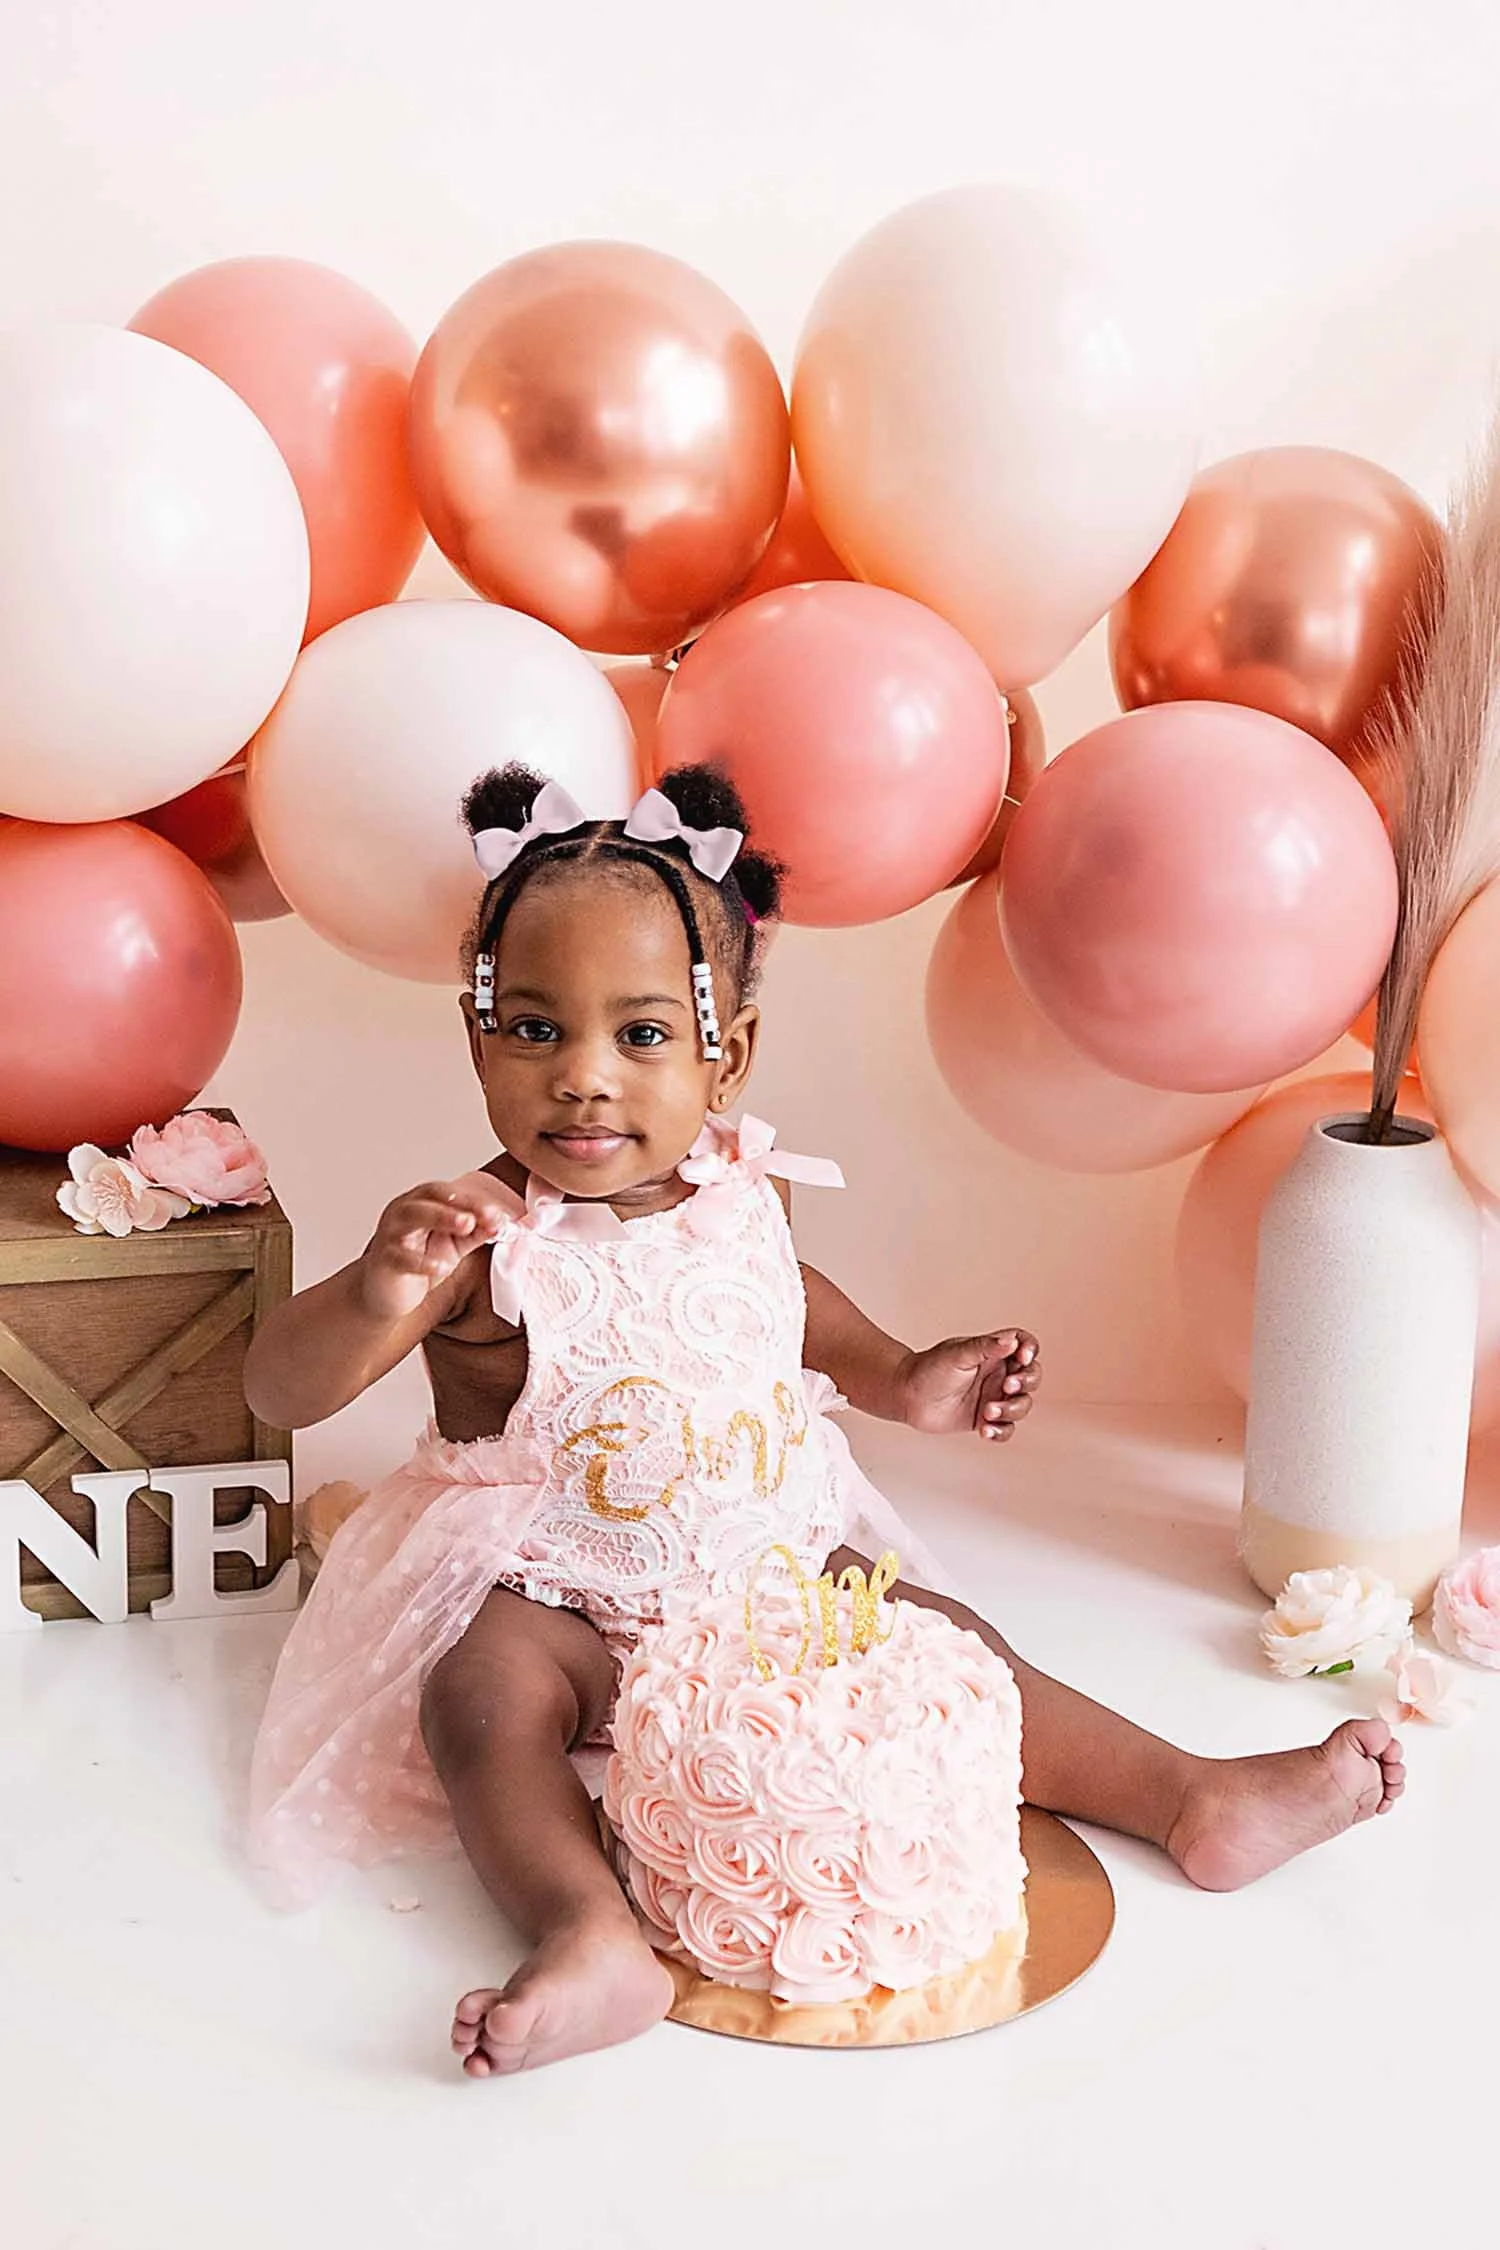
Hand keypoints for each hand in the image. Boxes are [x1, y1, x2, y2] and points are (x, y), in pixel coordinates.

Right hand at [356, 1176, 513, 1322]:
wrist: (384, 1293)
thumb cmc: (416, 1262)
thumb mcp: (452, 1245)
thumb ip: (475, 1233)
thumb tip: (501, 1223)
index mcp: (420, 1203)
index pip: (447, 1193)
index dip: (473, 1200)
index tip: (497, 1213)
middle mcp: (403, 1212)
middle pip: (429, 1197)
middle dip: (458, 1203)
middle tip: (482, 1214)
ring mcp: (390, 1234)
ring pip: (412, 1217)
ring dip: (441, 1217)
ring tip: (466, 1226)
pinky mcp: (384, 1260)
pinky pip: (402, 1257)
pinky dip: (422, 1261)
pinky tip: (441, 1267)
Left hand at [899, 1330, 1041, 1441]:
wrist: (906, 1396)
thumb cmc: (928, 1369)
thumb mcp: (957, 1353)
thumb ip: (985, 1347)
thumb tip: (1011, 1340)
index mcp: (993, 1352)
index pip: (1024, 1344)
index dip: (1030, 1350)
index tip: (1022, 1358)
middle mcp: (997, 1374)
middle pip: (1031, 1376)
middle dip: (1026, 1382)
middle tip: (1008, 1386)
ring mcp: (993, 1397)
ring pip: (1022, 1404)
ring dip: (1011, 1409)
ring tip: (988, 1411)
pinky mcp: (985, 1420)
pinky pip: (1006, 1428)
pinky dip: (1001, 1431)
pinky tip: (985, 1429)